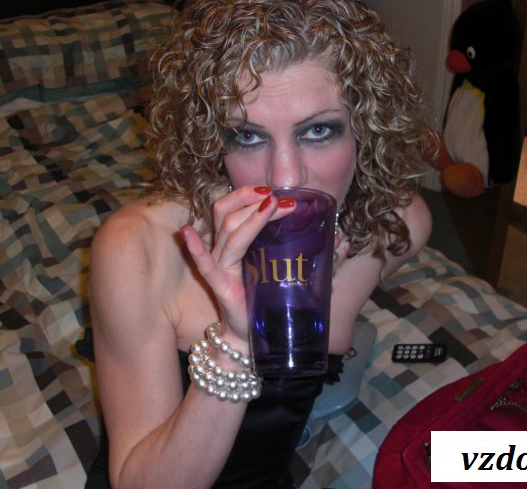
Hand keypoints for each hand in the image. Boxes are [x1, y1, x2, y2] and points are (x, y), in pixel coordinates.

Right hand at [180, 187, 294, 342]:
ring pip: (228, 232)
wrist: (251, 336)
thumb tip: (339, 237)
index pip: (233, 206)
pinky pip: (205, 265)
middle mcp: (223, 250)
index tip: (273, 190)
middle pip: (228, 212)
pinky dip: (195, 249)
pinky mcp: (219, 286)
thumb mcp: (286, 268)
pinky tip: (187, 232)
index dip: (249, 194)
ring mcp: (220, 266)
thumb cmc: (267, 299)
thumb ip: (307, 251)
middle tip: (279, 197)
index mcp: (235, 242)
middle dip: (252, 200)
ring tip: (272, 206)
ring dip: (251, 216)